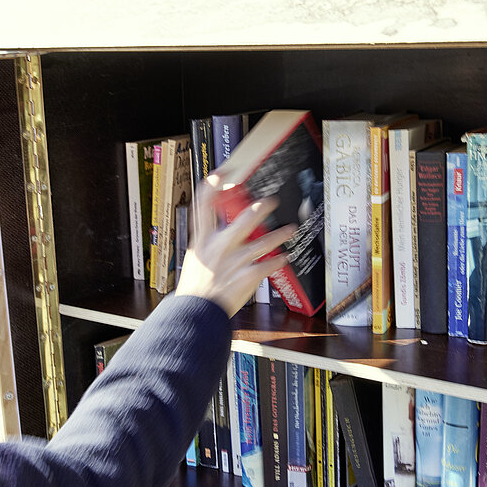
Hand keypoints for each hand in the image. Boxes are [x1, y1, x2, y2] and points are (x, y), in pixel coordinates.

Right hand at [175, 174, 294, 317]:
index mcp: (202, 240)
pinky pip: (267, 265)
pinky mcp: (246, 277)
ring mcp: (234, 262)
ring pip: (263, 242)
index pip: (203, 206)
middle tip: (272, 201)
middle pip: (243, 220)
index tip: (222, 173)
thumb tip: (218, 226)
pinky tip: (285, 257)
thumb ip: (208, 240)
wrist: (196, 313)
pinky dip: (278, 260)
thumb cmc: (195, 287)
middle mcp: (219, 247)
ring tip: (291, 228)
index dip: (212, 186)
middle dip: (261, 208)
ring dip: (280, 234)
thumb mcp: (195, 257)